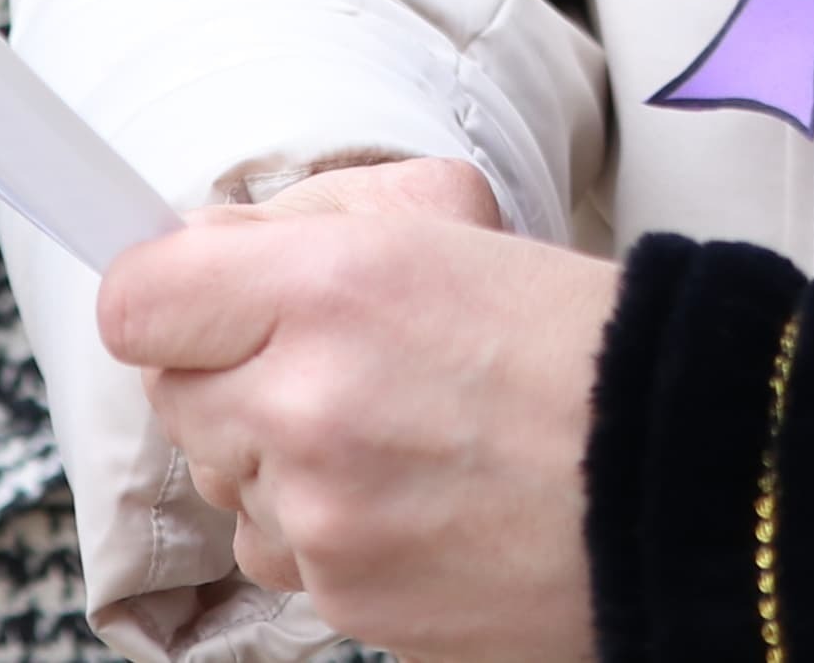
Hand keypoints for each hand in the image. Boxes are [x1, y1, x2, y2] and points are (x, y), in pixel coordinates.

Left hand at [101, 195, 609, 661]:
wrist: (676, 476)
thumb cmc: (567, 340)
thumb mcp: (447, 215)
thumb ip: (308, 219)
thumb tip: (204, 250)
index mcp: (330, 286)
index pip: (138, 304)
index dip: (163, 299)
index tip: (189, 302)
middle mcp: (307, 404)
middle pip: (173, 397)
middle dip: (233, 377)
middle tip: (332, 364)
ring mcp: (322, 517)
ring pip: (226, 486)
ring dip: (278, 464)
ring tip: (392, 438)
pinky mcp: (346, 598)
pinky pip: (281, 556)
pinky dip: (327, 532)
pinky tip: (410, 500)